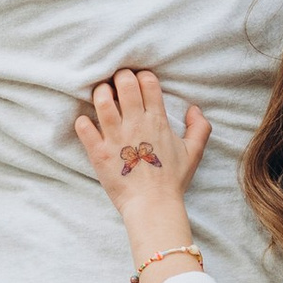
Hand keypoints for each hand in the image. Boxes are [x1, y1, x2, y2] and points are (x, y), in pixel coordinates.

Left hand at [72, 68, 211, 257]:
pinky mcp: (99, 152)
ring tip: (102, 96)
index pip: (148, 82)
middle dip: (120, 77)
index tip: (138, 82)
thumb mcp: (194, 152)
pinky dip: (82, 121)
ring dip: (100, 93)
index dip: (141, 76)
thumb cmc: (172, 180)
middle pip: (124, 84)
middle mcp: (135, 124)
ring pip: (102, 101)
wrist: (153, 206)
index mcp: (157, 120)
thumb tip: (194, 108)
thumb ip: (200, 128)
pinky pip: (84, 128)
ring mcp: (115, 137)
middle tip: (117, 84)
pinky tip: (87, 123)